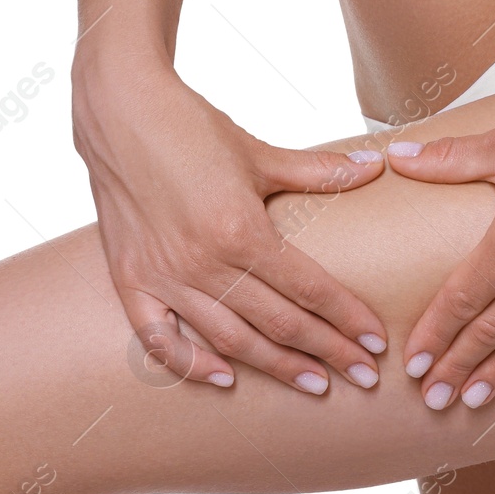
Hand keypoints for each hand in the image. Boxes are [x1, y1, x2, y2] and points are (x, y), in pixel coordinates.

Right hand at [75, 58, 388, 393]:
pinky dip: (190, 364)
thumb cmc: (192, 126)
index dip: (347, 318)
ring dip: (276, 367)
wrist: (118, 109)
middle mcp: (203, 262)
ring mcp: (163, 276)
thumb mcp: (259, 152)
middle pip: (279, 323)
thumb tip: (376, 166)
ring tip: (314, 384)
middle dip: (327, 352)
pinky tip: (224, 379)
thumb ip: (319, 170)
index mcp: (240, 229)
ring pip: (230, 340)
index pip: (308, 289)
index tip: (375, 342)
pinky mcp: (130, 278)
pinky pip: (159, 339)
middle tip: (364, 376)